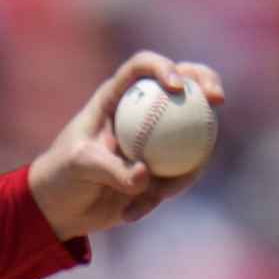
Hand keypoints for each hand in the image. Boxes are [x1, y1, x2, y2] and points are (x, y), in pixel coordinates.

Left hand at [26, 52, 225, 241]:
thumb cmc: (61, 176)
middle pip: (183, 82)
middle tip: (218, 99)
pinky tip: (134, 212)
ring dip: (186, 163)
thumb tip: (147, 174)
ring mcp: (157, 137)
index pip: (141, 68)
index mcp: (114, 98)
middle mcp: (140, 111)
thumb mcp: (79, 167)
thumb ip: (111, 168)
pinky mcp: (164, 165)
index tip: (176, 85)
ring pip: (193, 132)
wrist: (60, 209)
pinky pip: (182, 173)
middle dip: (207, 81)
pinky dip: (166, 192)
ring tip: (156, 195)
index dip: (163, 66)